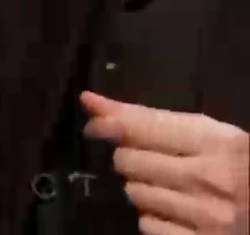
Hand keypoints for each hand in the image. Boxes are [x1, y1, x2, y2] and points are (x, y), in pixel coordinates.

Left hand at [82, 92, 248, 234]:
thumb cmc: (249, 169)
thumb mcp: (217, 137)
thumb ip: (155, 120)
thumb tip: (91, 102)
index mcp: (220, 143)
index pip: (145, 127)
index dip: (112, 123)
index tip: (96, 124)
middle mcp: (210, 180)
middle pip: (130, 161)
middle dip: (133, 158)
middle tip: (156, 161)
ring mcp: (207, 218)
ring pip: (135, 195)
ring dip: (143, 189)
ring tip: (173, 187)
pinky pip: (148, 228)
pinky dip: (154, 219)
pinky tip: (178, 213)